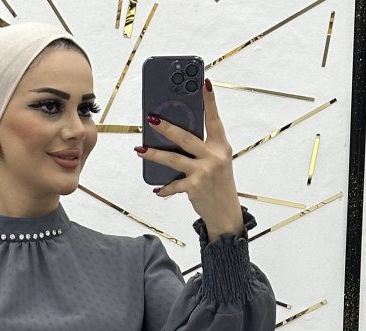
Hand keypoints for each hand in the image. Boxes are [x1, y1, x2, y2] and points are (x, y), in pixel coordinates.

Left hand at [140, 81, 242, 234]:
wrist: (225, 212)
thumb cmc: (218, 183)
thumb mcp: (217, 161)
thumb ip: (202, 148)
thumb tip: (175, 136)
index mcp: (221, 146)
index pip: (214, 119)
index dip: (209, 101)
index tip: (204, 82)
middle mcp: (214, 156)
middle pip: (186, 137)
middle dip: (166, 127)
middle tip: (151, 119)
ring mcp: (204, 172)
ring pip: (173, 159)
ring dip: (154, 154)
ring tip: (140, 150)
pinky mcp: (195, 187)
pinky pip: (174, 185)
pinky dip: (164, 188)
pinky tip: (157, 189)